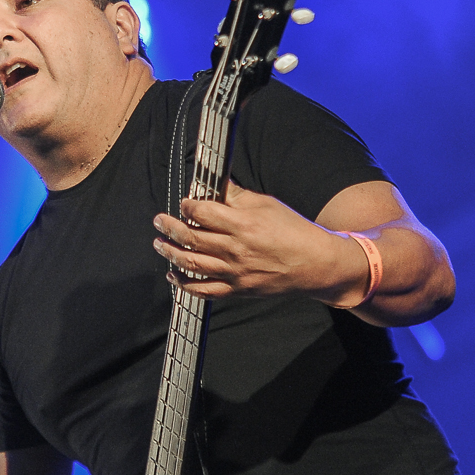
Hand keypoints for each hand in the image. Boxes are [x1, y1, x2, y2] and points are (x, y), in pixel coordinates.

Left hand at [152, 182, 361, 301]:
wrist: (315, 264)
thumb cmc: (293, 231)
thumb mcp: (267, 204)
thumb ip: (237, 196)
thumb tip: (214, 184)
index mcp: (243, 225)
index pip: (203, 213)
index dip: (188, 206)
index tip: (183, 203)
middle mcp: (236, 250)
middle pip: (191, 238)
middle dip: (170, 227)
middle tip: (159, 221)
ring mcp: (235, 272)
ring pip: (191, 264)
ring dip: (170, 253)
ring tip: (160, 244)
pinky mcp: (237, 289)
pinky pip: (204, 290)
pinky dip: (184, 284)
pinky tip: (173, 274)